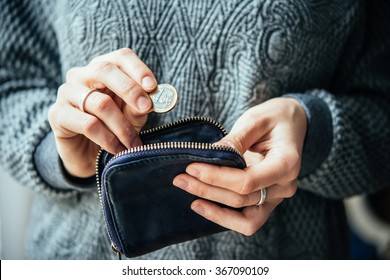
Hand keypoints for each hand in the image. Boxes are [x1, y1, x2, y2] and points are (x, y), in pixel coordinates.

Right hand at [48, 48, 156, 177]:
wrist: (89, 156)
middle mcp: (82, 75)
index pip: (121, 57)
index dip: (138, 69)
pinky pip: (88, 124)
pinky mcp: (57, 114)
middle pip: (105, 69)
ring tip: (134, 144)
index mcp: (104, 68)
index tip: (152, 87)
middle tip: (146, 108)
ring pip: (99, 103)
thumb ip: (140, 106)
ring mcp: (66, 92)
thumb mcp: (132, 116)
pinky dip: (108, 139)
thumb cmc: (114, 128)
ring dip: (122, 126)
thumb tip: (152, 100)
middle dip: (130, 89)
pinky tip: (117, 149)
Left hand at [173, 98, 306, 234]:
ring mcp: (277, 197)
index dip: (216, 177)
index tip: (192, 167)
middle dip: (208, 190)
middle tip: (180, 179)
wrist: (292, 124)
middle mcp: (285, 186)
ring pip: (245, 219)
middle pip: (242, 199)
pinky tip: (203, 205)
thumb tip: (209, 156)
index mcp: (287, 163)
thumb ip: (235, 140)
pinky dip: (225, 217)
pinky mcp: (267, 201)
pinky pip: (247, 220)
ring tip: (190, 197)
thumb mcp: (255, 119)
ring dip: (215, 210)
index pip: (248, 181)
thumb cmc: (275, 118)